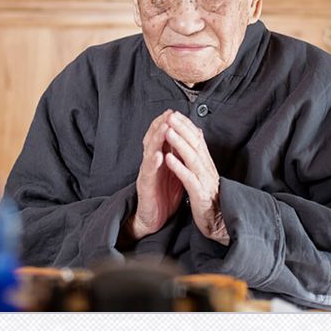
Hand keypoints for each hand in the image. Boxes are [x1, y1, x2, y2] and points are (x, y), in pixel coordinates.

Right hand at [129, 109, 183, 239]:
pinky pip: (149, 174)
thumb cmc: (163, 193)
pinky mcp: (146, 187)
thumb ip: (176, 155)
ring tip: (165, 128)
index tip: (173, 111)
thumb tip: (185, 138)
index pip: (160, 137)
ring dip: (157, 139)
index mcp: (158, 159)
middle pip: (152, 140)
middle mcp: (150, 163)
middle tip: (168, 113)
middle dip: (160, 125)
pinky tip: (158, 156)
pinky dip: (153, 163)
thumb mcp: (172, 171)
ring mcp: (147, 174)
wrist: (152, 218)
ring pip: (149, 153)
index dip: (165, 124)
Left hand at [163, 111, 229, 245]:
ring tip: (168, 131)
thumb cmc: (210, 198)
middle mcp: (207, 169)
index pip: (197, 139)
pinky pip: (189, 179)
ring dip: (179, 144)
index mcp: (207, 163)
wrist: (219, 222)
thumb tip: (197, 136)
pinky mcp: (200, 195)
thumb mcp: (205, 174)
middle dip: (182, 128)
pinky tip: (169, 159)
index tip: (175, 113)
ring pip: (192, 158)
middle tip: (171, 115)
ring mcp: (204, 181)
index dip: (186, 125)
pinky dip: (179, 168)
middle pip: (195, 144)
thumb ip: (200, 156)